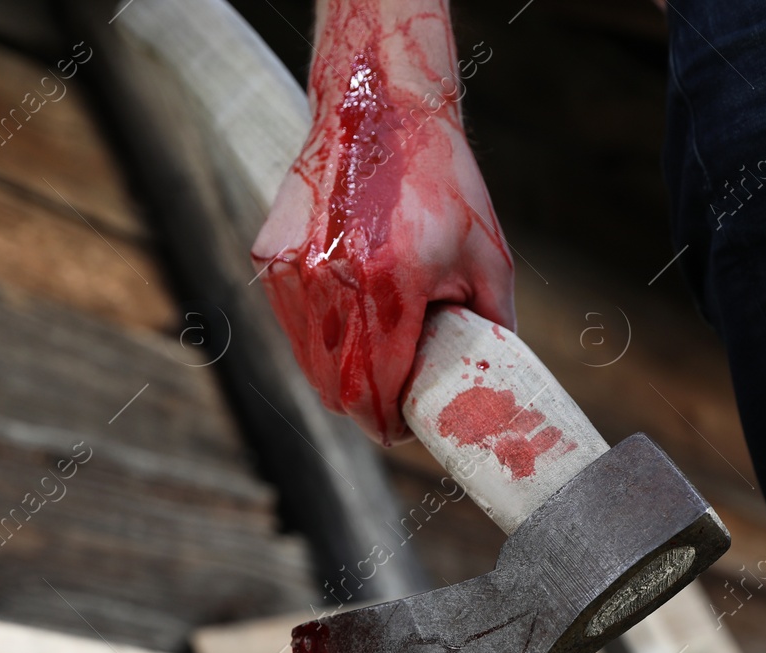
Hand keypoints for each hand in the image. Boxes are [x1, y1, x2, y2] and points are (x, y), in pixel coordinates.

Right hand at [251, 3, 513, 445]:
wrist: (379, 111)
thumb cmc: (443, 183)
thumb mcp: (487, 257)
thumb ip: (492, 326)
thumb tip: (494, 384)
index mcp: (390, 288)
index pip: (376, 392)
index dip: (389, 423)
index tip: (402, 429)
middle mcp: (333, 284)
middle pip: (336, 390)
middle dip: (363, 409)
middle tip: (388, 407)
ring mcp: (295, 271)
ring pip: (307, 362)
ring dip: (337, 377)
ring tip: (370, 364)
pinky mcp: (271, 257)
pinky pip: (292, 324)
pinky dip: (316, 337)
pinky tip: (347, 317)